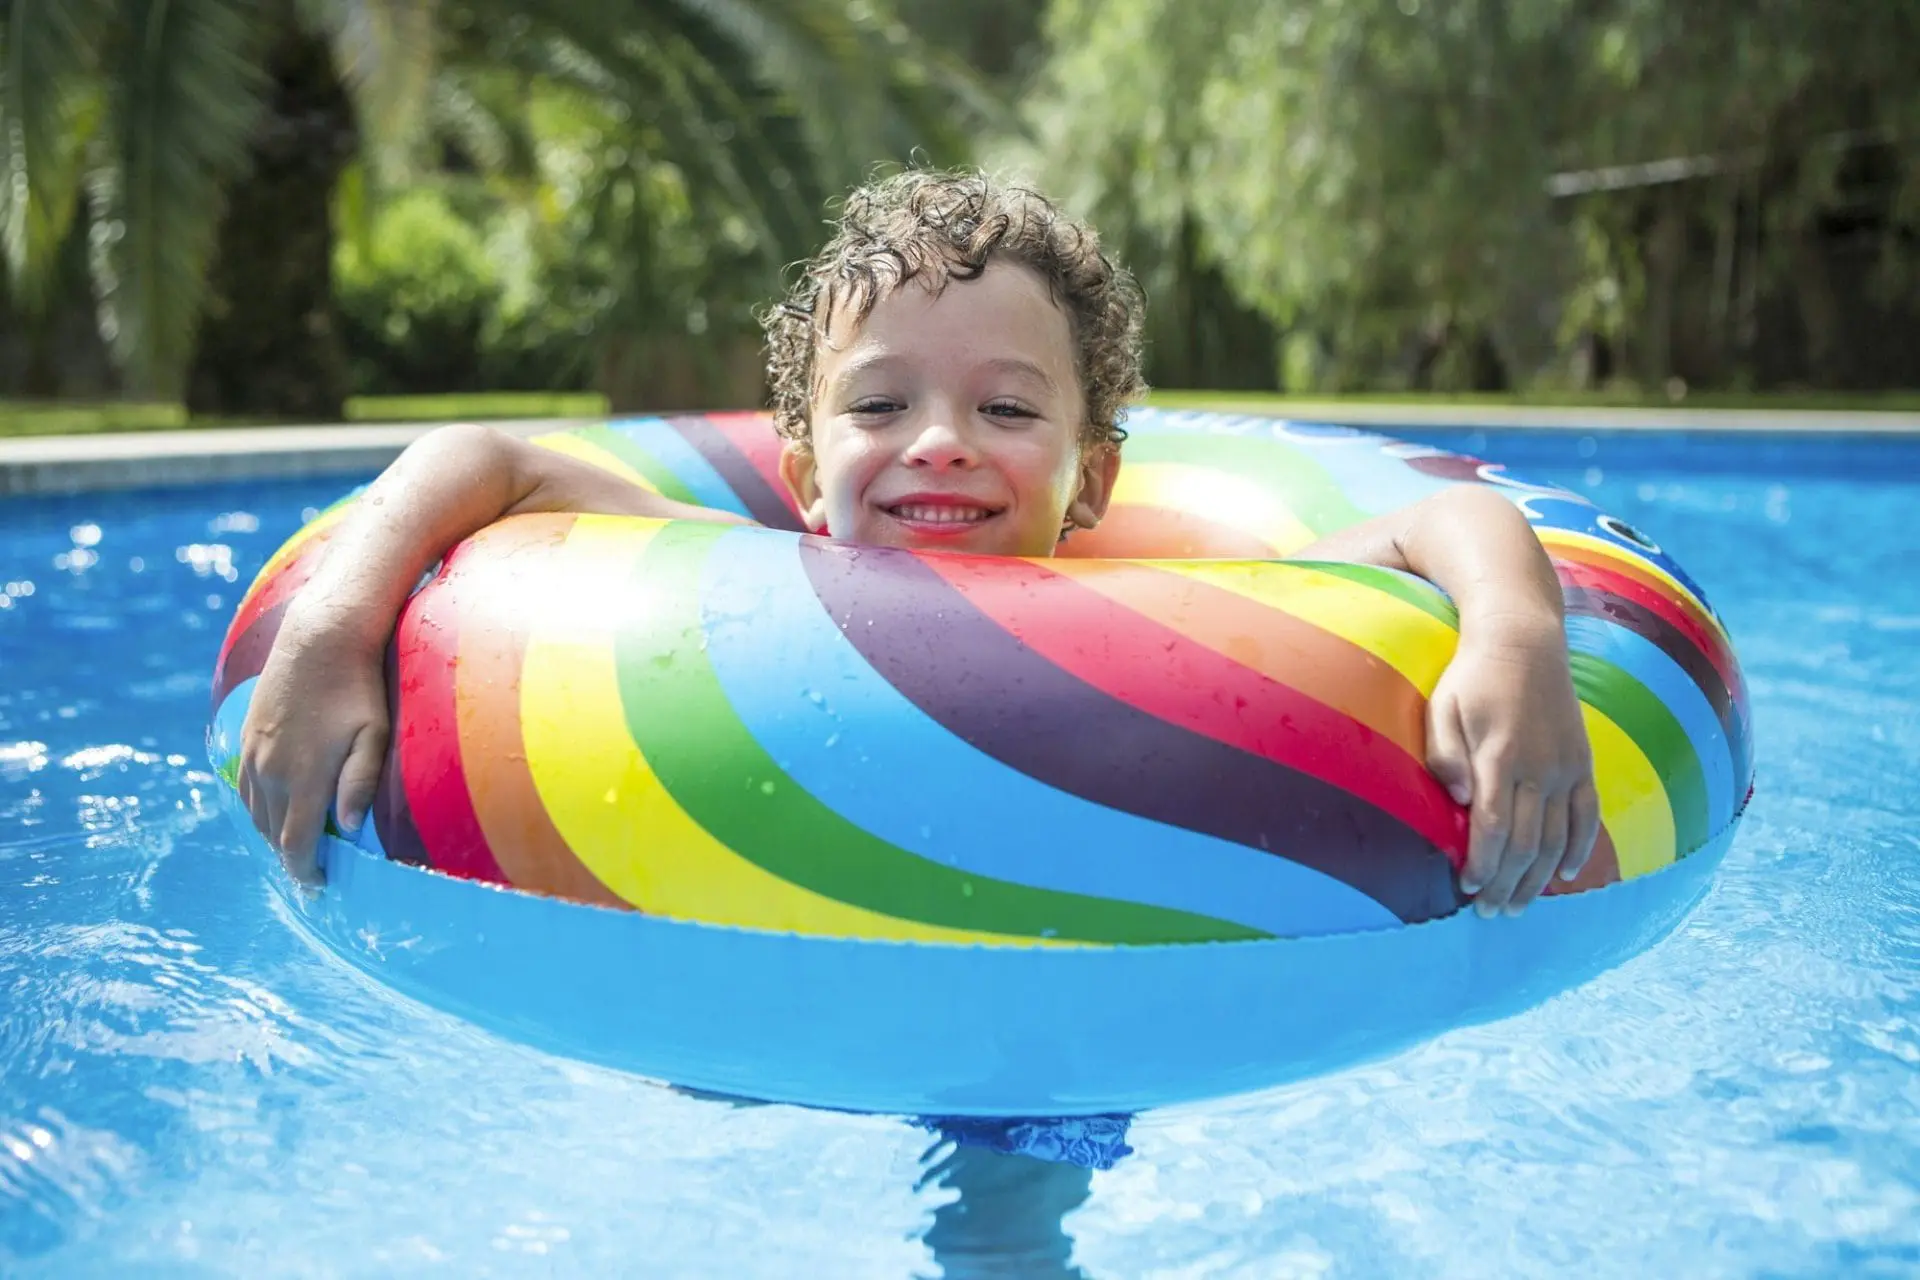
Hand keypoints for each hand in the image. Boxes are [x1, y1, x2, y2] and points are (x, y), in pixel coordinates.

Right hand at [237, 606, 390, 884]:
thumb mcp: (373, 736)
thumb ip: (360, 783)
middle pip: (272, 833)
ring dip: (271, 834)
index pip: (296, 844)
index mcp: (302, 777)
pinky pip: (243, 787)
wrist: (320, 639)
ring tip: (294, 848)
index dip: (305, 872)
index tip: (317, 888)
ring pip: (254, 813)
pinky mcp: (246, 736)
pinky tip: (274, 810)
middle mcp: (270, 771)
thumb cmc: (358, 689)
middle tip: (310, 873)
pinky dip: (257, 809)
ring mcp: (253, 753)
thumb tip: (346, 830)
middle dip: (289, 858)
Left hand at [1425, 617, 1599, 915]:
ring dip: (1537, 879)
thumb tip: (1458, 800)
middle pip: (1526, 843)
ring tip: (1518, 907)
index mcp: (1500, 756)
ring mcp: (1566, 767)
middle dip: (1506, 884)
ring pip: (1556, 838)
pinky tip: (1564, 876)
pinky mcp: (1583, 763)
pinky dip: (1579, 849)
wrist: (1524, 642)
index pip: (1494, 826)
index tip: (1467, 888)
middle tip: (1489, 912)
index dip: (1482, 863)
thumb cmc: (1472, 678)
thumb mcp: (1443, 708)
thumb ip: (1446, 755)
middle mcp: (1539, 767)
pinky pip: (1587, 816)